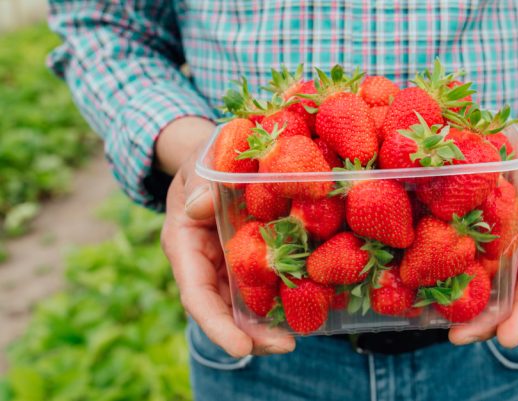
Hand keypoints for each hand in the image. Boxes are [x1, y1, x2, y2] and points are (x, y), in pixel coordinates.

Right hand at [159, 122, 294, 357]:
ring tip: (299, 337)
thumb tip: (199, 207)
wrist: (220, 151)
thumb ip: (199, 180)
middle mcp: (207, 263)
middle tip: (285, 346)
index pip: (196, 294)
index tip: (241, 347)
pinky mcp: (254, 259)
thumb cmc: (206, 154)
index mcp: (185, 244)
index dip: (217, 324)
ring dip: (270, 324)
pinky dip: (286, 297)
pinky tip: (314, 306)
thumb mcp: (199, 159)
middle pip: (224, 311)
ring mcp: (230, 264)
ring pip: (247, 305)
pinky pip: (268, 283)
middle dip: (251, 335)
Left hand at [448, 152, 517, 346]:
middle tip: (458, 339)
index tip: (509, 339)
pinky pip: (465, 265)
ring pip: (487, 287)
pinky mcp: (477, 241)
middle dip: (488, 321)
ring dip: (467, 310)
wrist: (517, 143)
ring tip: (441, 330)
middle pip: (510, 294)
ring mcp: (500, 247)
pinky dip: (448, 282)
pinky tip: (424, 296)